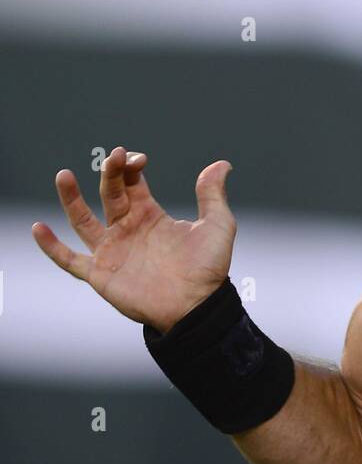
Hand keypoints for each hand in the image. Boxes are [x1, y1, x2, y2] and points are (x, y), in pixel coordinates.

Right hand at [32, 147, 236, 332]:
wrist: (197, 307)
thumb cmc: (209, 268)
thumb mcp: (217, 225)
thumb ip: (213, 194)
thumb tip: (221, 164)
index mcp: (150, 215)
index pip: (131, 182)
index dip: (130, 166)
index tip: (137, 158)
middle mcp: (127, 229)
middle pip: (109, 193)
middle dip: (110, 173)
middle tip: (113, 156)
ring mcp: (111, 250)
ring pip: (82, 219)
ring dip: (71, 198)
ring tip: (64, 175)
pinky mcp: (100, 274)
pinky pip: (69, 260)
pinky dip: (52, 246)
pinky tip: (39, 228)